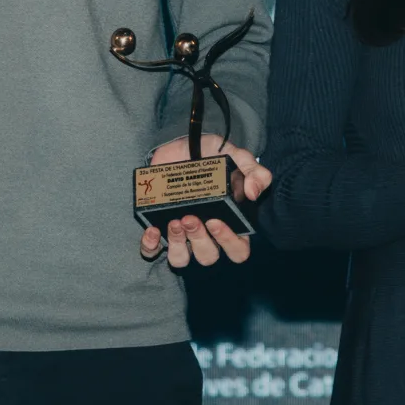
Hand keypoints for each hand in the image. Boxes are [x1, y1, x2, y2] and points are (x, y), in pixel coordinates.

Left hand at [136, 134, 271, 267]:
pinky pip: (152, 251)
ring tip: (175, 222)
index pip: (238, 250)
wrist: (181, 145)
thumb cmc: (213, 156)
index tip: (216, 222)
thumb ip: (254, 172)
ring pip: (181, 259)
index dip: (230, 244)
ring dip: (177, 246)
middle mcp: (206, 235)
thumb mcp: (238, 157)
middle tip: (191, 218)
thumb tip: (253, 193)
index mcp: (229, 224)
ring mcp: (181, 234)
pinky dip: (150, 246)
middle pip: (208, 256)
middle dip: (199, 240)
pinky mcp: (159, 228)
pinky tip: (153, 229)